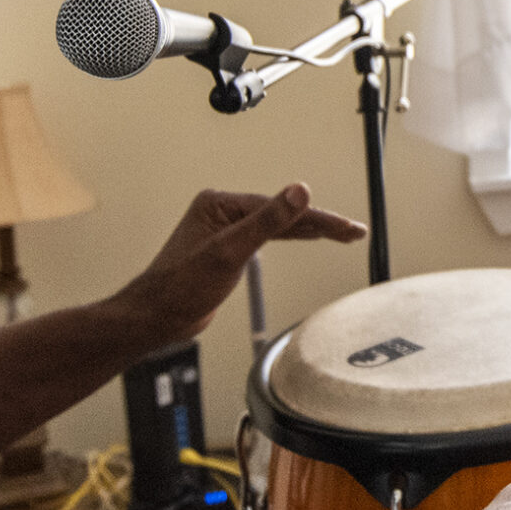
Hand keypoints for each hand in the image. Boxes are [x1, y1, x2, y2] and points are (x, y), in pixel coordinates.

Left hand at [113, 185, 365, 346]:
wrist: (157, 317)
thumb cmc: (180, 286)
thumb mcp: (230, 251)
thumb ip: (267, 221)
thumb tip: (298, 192)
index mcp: (220, 203)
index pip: (280, 207)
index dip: (317, 218)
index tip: (345, 228)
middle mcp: (222, 211)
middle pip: (281, 213)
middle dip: (320, 222)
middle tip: (354, 231)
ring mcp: (224, 230)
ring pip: (276, 225)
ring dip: (308, 228)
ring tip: (341, 232)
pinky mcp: (226, 249)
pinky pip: (266, 237)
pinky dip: (289, 236)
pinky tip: (304, 237)